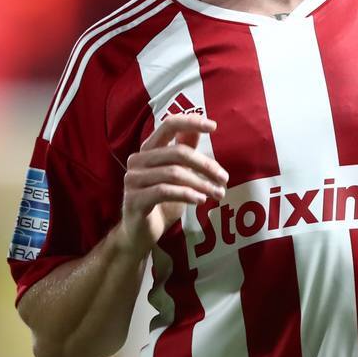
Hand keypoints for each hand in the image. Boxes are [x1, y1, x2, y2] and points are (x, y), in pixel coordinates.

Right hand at [119, 114, 227, 256]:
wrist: (140, 234)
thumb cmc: (161, 202)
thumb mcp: (177, 174)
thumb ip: (185, 150)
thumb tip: (202, 126)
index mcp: (148, 149)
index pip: (168, 125)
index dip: (190, 122)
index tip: (213, 126)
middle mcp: (137, 160)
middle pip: (177, 153)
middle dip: (205, 165)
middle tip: (224, 178)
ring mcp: (133, 179)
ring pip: (174, 173)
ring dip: (201, 183)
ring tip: (218, 193)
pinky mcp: (134, 199)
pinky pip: (164, 191)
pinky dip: (186, 194)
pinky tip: (200, 200)